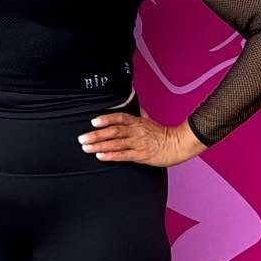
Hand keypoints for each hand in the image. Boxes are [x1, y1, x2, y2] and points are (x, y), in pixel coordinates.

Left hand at [77, 111, 201, 166]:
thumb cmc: (163, 134)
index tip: (93, 121)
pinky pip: (123, 155)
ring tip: (86, 147)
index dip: (106, 119)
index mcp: (138, 122)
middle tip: (82, 138)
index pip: (120, 118)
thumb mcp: (150, 120)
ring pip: (116, 144)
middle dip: (96, 134)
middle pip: (114, 131)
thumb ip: (139, 114)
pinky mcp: (141, 155)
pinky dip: (111, 156)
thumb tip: (133, 104)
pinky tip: (100, 156)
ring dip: (99, 145)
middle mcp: (137, 131)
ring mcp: (139, 143)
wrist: (178, 145)